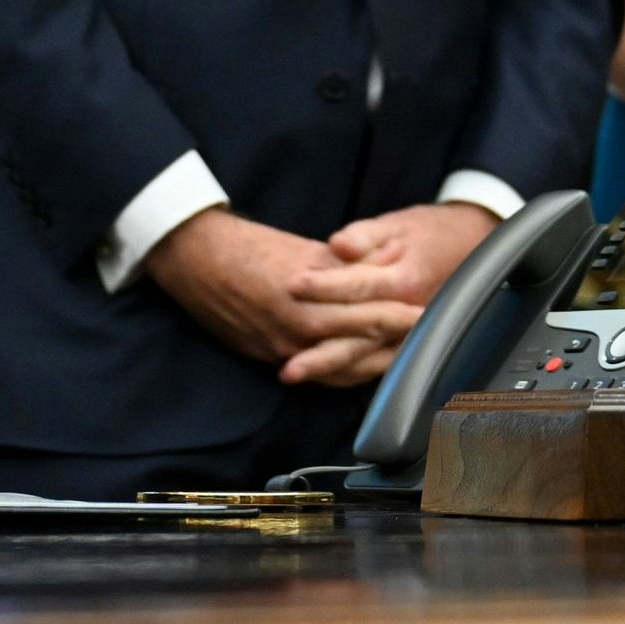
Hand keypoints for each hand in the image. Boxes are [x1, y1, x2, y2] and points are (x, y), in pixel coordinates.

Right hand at [143, 208, 424, 387]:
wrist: (195, 262)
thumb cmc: (247, 248)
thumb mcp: (303, 250)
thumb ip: (344, 265)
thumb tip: (383, 266)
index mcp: (309, 297)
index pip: (370, 313)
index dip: (402, 316)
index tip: (428, 312)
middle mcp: (299, 330)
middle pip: (362, 347)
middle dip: (397, 345)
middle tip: (428, 341)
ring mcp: (284, 349)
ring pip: (342, 369)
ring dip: (373, 365)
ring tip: (404, 359)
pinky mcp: (271, 357)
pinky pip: (317, 375)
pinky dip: (342, 372)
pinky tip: (361, 370)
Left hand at [278, 202, 500, 385]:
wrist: (468, 246)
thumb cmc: (426, 232)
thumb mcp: (396, 224)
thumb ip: (365, 235)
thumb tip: (338, 245)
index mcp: (405, 280)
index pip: (359, 287)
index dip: (325, 286)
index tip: (293, 285)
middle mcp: (408, 313)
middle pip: (361, 338)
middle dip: (322, 353)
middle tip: (287, 365)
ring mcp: (408, 334)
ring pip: (367, 360)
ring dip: (329, 370)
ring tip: (291, 373)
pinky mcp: (405, 343)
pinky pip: (374, 365)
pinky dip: (345, 372)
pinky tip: (315, 376)